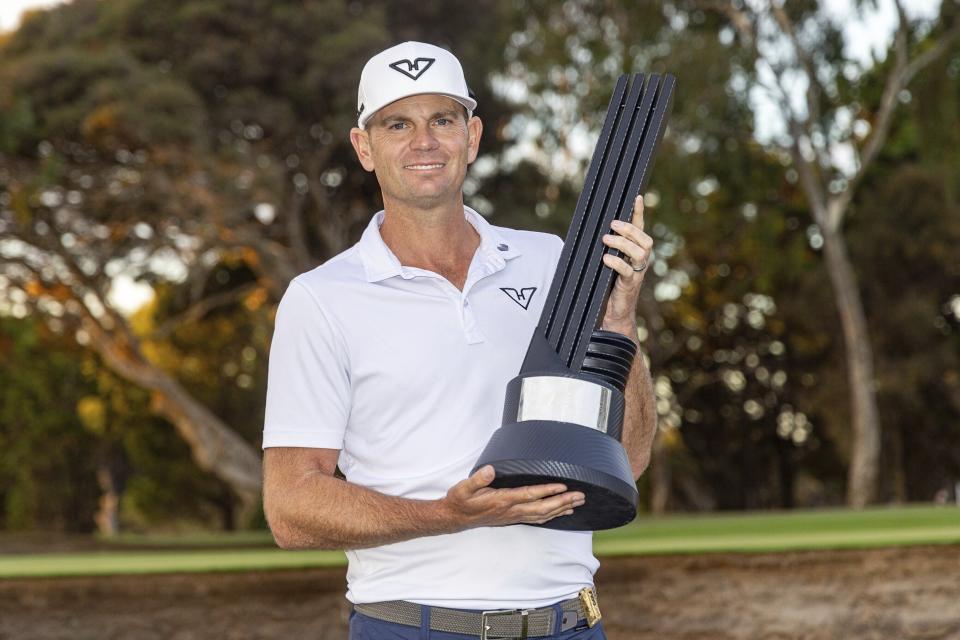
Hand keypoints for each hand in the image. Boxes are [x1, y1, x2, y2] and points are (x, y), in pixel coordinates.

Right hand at [441, 465, 585, 527]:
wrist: (455, 518)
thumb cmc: (461, 501)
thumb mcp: (463, 488)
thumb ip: (477, 479)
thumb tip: (490, 470)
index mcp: (502, 501)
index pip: (529, 495)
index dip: (547, 491)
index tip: (562, 486)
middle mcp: (511, 510)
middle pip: (542, 508)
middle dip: (563, 502)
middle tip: (580, 495)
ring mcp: (513, 516)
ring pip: (543, 515)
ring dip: (561, 509)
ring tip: (577, 503)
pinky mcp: (513, 518)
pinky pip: (537, 519)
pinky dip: (552, 515)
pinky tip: (561, 512)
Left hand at [600, 195, 652, 337]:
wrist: (614, 313)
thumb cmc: (608, 286)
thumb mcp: (607, 263)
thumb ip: (605, 248)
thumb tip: (592, 231)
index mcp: (636, 253)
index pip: (640, 229)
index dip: (640, 213)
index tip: (637, 197)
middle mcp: (640, 261)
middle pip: (644, 239)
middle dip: (630, 229)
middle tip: (612, 224)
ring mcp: (637, 273)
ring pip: (640, 252)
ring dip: (622, 243)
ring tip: (605, 239)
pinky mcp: (630, 285)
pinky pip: (627, 271)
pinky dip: (616, 262)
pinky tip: (605, 259)